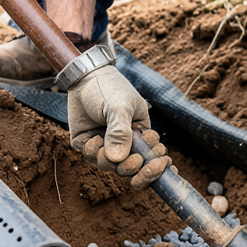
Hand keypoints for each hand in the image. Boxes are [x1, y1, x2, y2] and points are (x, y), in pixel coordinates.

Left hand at [67, 66, 170, 189]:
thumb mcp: (120, 107)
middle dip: (133, 168)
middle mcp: (124, 144)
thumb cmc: (111, 88)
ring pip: (109, 166)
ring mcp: (106, 145)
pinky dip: (91, 150)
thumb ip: (120, 132)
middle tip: (136, 159)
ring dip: (107, 159)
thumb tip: (117, 160)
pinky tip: (92, 137)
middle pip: (131, 170)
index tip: (161, 164)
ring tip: (102, 143)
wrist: (86, 76)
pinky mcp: (88, 143)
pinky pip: (91, 157)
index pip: (151, 160)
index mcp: (141, 135)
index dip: (156, 169)